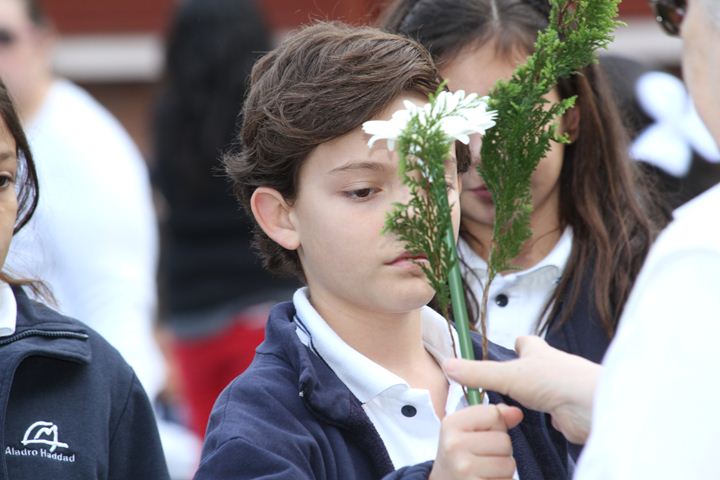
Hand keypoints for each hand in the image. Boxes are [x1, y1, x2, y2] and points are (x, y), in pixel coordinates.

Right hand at [429, 403, 521, 479]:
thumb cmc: (460, 453)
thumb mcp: (469, 429)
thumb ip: (495, 417)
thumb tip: (517, 413)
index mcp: (452, 423)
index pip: (494, 414)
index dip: (496, 425)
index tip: (482, 434)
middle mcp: (454, 444)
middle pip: (504, 440)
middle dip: (501, 450)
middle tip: (484, 456)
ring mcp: (464, 468)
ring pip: (509, 464)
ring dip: (504, 469)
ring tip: (486, 470)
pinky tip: (487, 479)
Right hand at [443, 336, 598, 443]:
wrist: (590, 406)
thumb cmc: (554, 381)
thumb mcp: (507, 375)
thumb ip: (477, 373)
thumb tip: (448, 365)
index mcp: (538, 351)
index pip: (526, 342)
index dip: (518, 344)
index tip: (513, 347)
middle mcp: (551, 367)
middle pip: (536, 365)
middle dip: (525, 370)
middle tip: (508, 379)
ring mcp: (561, 389)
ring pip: (544, 389)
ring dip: (533, 394)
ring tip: (516, 403)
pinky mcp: (567, 411)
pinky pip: (552, 411)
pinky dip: (544, 415)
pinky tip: (537, 421)